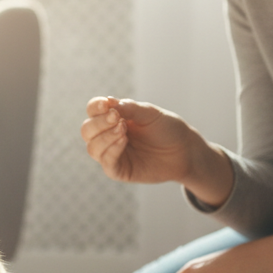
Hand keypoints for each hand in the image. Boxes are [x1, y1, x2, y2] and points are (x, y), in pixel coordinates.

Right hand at [81, 97, 197, 184]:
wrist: (185, 150)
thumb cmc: (167, 129)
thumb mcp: (149, 113)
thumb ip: (129, 108)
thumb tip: (108, 102)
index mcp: (112, 118)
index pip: (93, 111)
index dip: (95, 107)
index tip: (107, 104)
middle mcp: (108, 136)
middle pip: (87, 130)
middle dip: (99, 123)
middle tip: (117, 118)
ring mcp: (112, 154)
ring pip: (92, 147)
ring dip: (105, 137)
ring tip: (123, 130)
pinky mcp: (119, 170)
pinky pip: (106, 162)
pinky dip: (111, 150)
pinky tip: (123, 140)